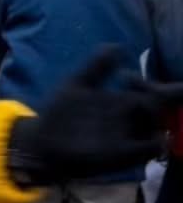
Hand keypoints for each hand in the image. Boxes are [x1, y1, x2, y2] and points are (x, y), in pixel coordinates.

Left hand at [9, 49, 181, 183]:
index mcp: (125, 101)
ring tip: (134, 107)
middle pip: (159, 107)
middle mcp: (131, 119)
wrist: (43, 143)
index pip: (156, 92)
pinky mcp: (124, 156)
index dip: (159, 83)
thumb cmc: (61, 113)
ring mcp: (129, 137)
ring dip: (154, 118)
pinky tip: (149, 136)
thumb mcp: (76, 85)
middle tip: (133, 88)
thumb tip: (119, 46)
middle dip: (159, 97)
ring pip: (158, 127)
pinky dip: (155, 144)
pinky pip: (150, 149)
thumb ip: (97, 66)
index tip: (129, 77)